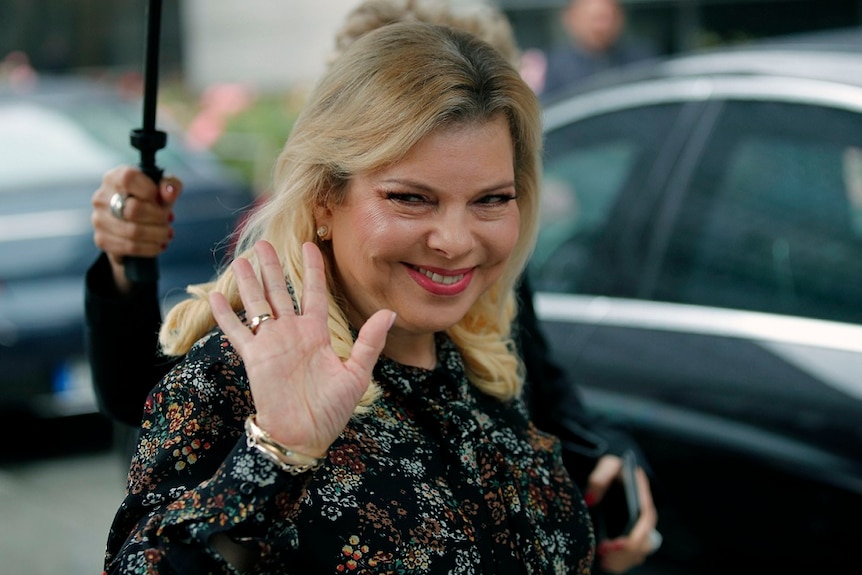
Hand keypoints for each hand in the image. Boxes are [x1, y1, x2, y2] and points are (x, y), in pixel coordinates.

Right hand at [91, 165, 180, 291]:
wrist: (135, 225)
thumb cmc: (150, 201)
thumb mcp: (164, 189)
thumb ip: (170, 185)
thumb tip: (169, 194)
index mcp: (114, 178)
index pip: (128, 179)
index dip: (149, 190)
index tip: (160, 198)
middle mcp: (101, 197)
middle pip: (134, 209)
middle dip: (159, 217)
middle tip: (169, 219)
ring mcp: (99, 219)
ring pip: (133, 231)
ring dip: (157, 234)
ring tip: (167, 233)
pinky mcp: (102, 240)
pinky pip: (130, 247)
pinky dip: (150, 248)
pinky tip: (159, 245)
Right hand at [209, 240, 395, 457]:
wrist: (305, 436)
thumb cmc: (332, 409)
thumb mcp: (357, 374)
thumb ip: (369, 342)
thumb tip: (390, 313)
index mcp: (316, 333)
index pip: (313, 292)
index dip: (312, 269)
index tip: (310, 245)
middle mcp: (291, 333)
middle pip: (279, 291)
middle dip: (272, 267)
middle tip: (263, 242)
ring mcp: (271, 343)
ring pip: (257, 304)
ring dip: (249, 282)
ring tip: (241, 258)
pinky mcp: (254, 357)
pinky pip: (237, 331)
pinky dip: (225, 315)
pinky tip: (216, 296)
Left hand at [585, 455, 659, 573]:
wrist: (618, 470)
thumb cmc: (615, 467)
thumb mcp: (608, 465)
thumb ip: (600, 478)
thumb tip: (589, 499)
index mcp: (643, 503)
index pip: (644, 527)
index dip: (632, 540)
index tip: (613, 545)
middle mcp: (645, 521)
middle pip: (642, 546)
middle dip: (624, 555)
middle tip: (603, 556)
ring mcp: (639, 530)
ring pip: (637, 554)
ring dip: (622, 561)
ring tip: (603, 561)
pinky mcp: (630, 536)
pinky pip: (630, 556)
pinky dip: (620, 562)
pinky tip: (604, 561)